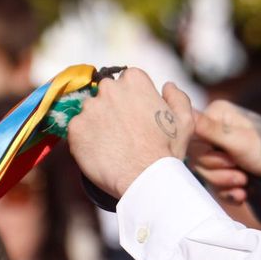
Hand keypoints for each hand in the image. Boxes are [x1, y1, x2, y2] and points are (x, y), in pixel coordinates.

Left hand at [67, 69, 194, 198]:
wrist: (144, 179)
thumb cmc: (166, 152)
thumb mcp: (184, 122)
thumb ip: (177, 98)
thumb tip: (168, 86)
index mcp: (134, 80)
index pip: (128, 81)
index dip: (133, 100)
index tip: (137, 116)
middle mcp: (109, 88)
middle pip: (106, 93)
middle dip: (113, 108)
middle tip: (124, 132)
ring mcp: (89, 108)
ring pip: (91, 112)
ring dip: (98, 124)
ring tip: (113, 146)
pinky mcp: (76, 128)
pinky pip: (78, 131)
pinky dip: (86, 141)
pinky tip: (101, 154)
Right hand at [190, 100, 260, 202]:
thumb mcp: (240, 141)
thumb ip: (209, 129)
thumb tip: (181, 106)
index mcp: (217, 115)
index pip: (189, 139)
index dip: (205, 156)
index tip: (230, 159)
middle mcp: (216, 130)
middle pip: (196, 159)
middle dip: (218, 172)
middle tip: (240, 174)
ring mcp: (222, 150)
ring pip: (205, 174)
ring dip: (224, 183)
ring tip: (245, 183)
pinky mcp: (228, 168)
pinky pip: (216, 184)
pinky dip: (229, 191)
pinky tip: (243, 193)